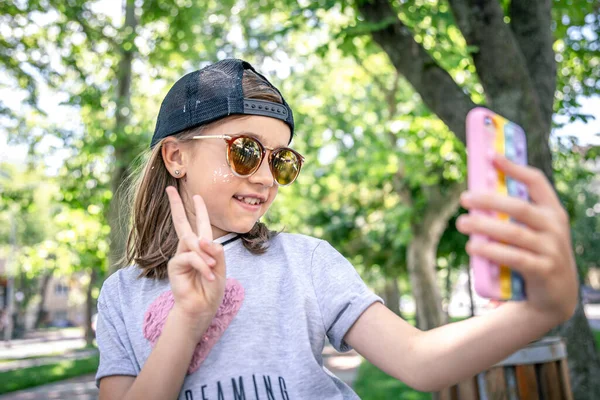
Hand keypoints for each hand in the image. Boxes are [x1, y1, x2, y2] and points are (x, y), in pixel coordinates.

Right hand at [165, 186, 225, 332]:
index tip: (196, 195)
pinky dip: (202, 266)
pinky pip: (190, 257)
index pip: (199, 224)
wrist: (202, 308)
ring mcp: (180, 256)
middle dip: (176, 206)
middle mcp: (189, 249)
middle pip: (181, 223)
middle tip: (169, 189)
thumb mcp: (220, 268)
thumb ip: (215, 252)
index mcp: (202, 247)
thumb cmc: (212, 289)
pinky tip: (209, 276)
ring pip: (191, 241)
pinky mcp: (175, 265)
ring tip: (212, 269)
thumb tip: (202, 240)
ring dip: (204, 254)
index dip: (198, 210)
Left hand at [456, 154, 577, 324]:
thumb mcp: (531, 232)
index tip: (491, 155)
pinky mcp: (543, 270)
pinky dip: (491, 250)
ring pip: (513, 232)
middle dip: (489, 200)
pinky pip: (513, 257)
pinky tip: (473, 247)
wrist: (554, 298)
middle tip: (463, 198)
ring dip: (484, 226)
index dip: (514, 167)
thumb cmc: (534, 256)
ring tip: (461, 223)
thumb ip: (512, 216)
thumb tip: (475, 195)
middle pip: (519, 206)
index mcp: (552, 211)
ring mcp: (552, 249)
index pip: (536, 181)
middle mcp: (555, 227)